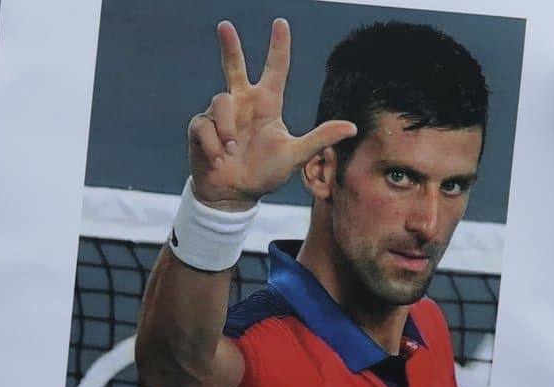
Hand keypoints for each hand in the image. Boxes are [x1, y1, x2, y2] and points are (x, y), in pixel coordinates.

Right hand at [187, 18, 356, 210]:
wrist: (234, 194)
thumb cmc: (265, 174)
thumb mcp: (294, 156)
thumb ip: (320, 139)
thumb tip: (352, 127)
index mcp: (266, 105)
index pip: (275, 69)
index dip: (278, 46)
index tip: (281, 23)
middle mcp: (243, 104)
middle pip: (235, 66)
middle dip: (230, 46)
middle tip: (225, 25)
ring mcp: (220, 114)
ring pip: (220, 102)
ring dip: (226, 131)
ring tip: (232, 152)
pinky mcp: (201, 126)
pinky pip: (205, 125)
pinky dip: (213, 144)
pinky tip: (219, 158)